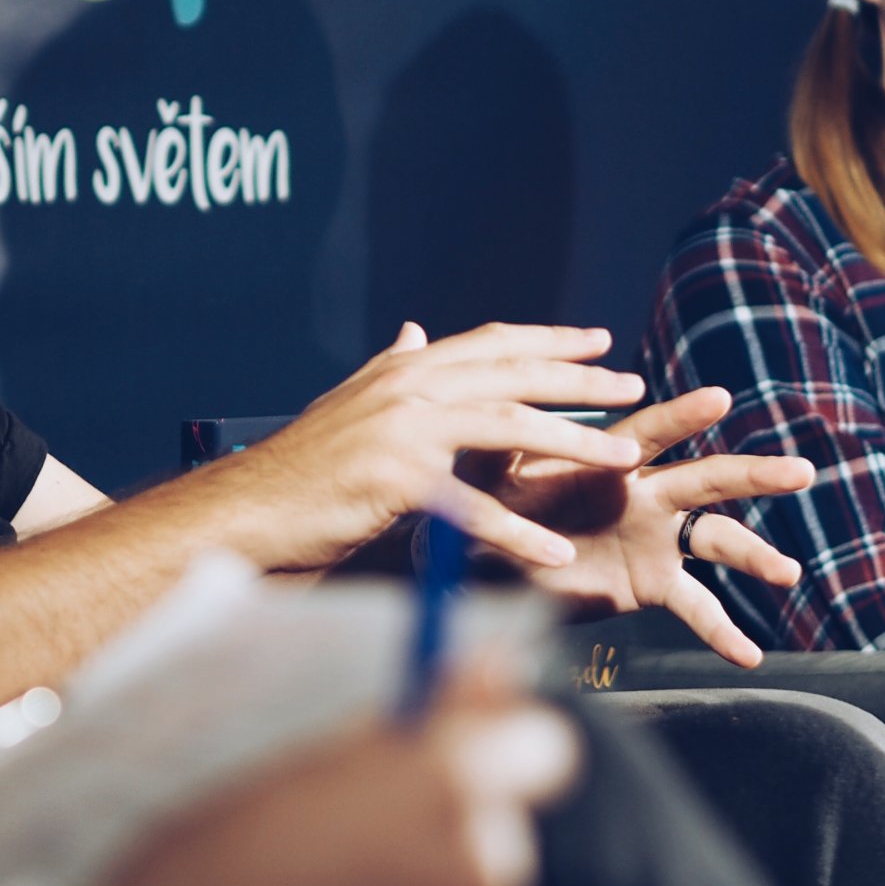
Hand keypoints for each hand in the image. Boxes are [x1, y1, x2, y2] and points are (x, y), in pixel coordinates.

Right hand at [113, 681, 578, 885]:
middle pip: (505, 840)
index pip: (545, 748)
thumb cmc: (207, 864)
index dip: (502, 753)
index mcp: (440, 785)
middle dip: (451, 844)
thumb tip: (498, 666)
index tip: (460, 766)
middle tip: (359, 862)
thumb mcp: (303, 761)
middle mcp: (474, 872)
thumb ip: (421, 714)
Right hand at [242, 323, 647, 570]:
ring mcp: (403, 430)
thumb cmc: (303, 465)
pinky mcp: (396, 481)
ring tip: (625, 458)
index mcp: (404, 368)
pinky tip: (557, 554)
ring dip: (574, 441)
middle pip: (514, 374)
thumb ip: (392, 367)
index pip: (492, 342)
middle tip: (635, 388)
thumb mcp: (353, 403)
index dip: (549, 340)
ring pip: (507, 425)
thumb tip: (416, 330)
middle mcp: (408, 386)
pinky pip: (473, 508)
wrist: (249, 508)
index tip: (600, 342)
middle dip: (581, 382)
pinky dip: (519, 532)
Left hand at [462, 385, 810, 667]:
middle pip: (709, 478)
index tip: (719, 398)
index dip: (682, 416)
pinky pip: (696, 607)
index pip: (652, 432)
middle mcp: (647, 493)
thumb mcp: (491, 476)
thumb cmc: (493, 504)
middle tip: (801, 472)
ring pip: (718, 541)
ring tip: (788, 572)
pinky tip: (748, 655)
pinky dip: (721, 631)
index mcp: (612, 458)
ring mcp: (658, 539)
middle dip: (754, 474)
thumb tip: (482, 419)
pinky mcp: (654, 583)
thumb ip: (494, 451)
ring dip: (755, 555)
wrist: (492, 563)